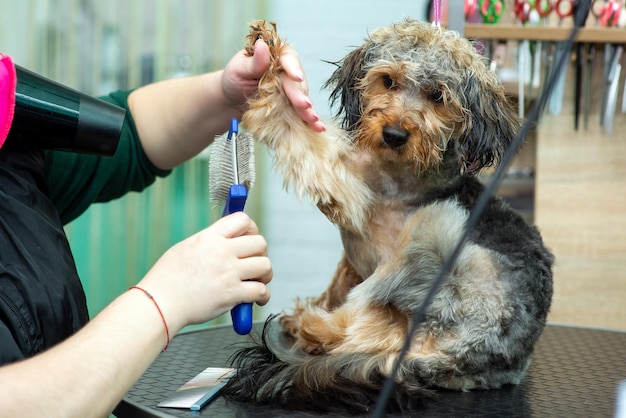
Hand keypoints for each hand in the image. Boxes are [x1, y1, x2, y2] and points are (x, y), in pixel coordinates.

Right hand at [138, 212, 271, 332]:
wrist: (159, 304)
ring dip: (265, 275)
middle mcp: (221, 251)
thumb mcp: (185, 248)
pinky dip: (263, 296)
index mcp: (209, 237)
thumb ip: (208, 243)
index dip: (252, 229)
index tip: (250, 239)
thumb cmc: (167, 280)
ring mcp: (228, 272)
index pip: (242, 220)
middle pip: (260, 242)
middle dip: (261, 253)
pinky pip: (261, 290)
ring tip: (258, 281)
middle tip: (255, 264)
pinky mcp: (232, 294)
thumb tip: (227, 242)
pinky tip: (257, 299)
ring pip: (265, 265)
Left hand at [222, 39, 325, 131]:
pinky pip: (302, 112)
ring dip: (309, 110)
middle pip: (298, 82)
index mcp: (276, 55)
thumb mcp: (239, 69)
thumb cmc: (234, 79)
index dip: (293, 68)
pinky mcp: (292, 104)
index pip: (288, 59)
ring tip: (314, 120)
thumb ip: (254, 62)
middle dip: (301, 95)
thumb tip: (262, 45)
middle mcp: (288, 70)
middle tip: (304, 106)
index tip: (296, 77)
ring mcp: (292, 88)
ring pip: (303, 98)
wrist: (232, 100)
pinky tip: (317, 127)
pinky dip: (309, 120)